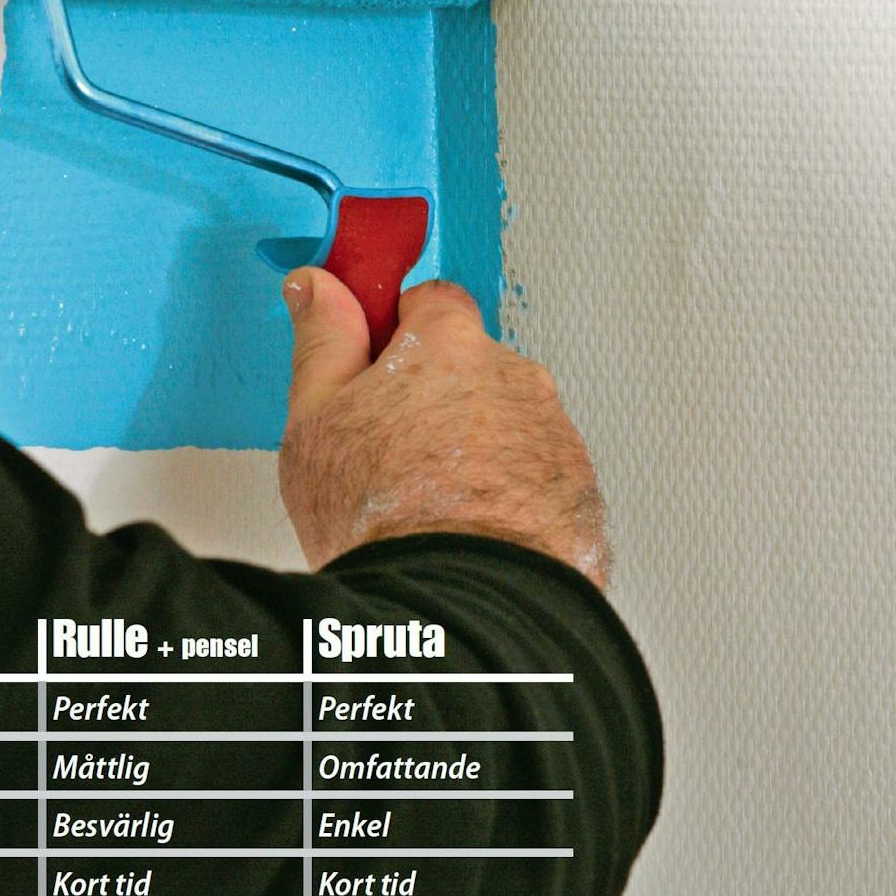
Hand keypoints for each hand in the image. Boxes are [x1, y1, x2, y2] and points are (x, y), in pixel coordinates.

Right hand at [278, 268, 608, 586]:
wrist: (458, 610)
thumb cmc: (383, 518)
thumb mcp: (315, 418)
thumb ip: (322, 339)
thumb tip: (319, 286)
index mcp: (449, 345)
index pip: (430, 302)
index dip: (397, 333)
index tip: (374, 367)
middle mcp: (516, 377)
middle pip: (470, 368)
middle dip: (436, 400)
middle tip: (389, 456)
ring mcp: (554, 436)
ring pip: (504, 426)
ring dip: (474, 452)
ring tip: (426, 508)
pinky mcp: (579, 494)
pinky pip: (536, 480)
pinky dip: (508, 499)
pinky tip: (465, 532)